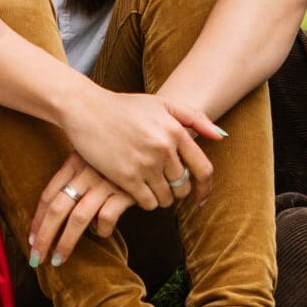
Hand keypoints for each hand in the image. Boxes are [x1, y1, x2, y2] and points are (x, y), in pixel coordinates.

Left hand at [30, 156, 134, 266]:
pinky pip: (107, 217)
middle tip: (35, 258)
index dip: (37, 220)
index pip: (48, 195)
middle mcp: (86, 172)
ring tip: (58, 259)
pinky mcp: (125, 191)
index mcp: (74, 163)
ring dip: (65, 242)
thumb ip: (76, 179)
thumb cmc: (118, 157)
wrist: (150, 147)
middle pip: (56, 209)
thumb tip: (60, 214)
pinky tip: (102, 233)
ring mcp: (105, 182)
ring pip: (78, 218)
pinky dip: (102, 230)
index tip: (31, 240)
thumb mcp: (92, 159)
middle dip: (44, 237)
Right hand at [60, 87, 220, 209]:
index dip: (205, 187)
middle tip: (166, 189)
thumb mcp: (161, 104)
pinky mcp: (126, 176)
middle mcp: (163, 148)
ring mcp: (145, 163)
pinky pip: (147, 202)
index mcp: (175, 130)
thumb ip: (193, 117)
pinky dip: (145, 202)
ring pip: (166, 197)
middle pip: (183, 186)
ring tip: (151, 190)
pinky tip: (137, 193)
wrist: (86, 108)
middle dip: (178, 192)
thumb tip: (220, 137)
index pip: (203, 169)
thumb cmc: (123, 106)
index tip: (200, 197)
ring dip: (161, 199)